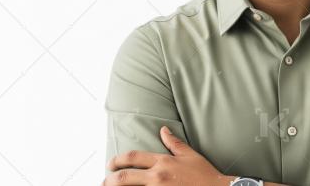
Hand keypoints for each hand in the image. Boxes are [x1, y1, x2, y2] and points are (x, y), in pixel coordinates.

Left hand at [104, 125, 232, 185]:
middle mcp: (157, 176)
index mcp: (163, 162)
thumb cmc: (204, 174)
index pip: (133, 157)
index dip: (118, 160)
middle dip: (110, 178)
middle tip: (105, 180)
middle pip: (124, 177)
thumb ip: (174, 142)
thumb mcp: (190, 155)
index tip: (111, 164)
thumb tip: (163, 129)